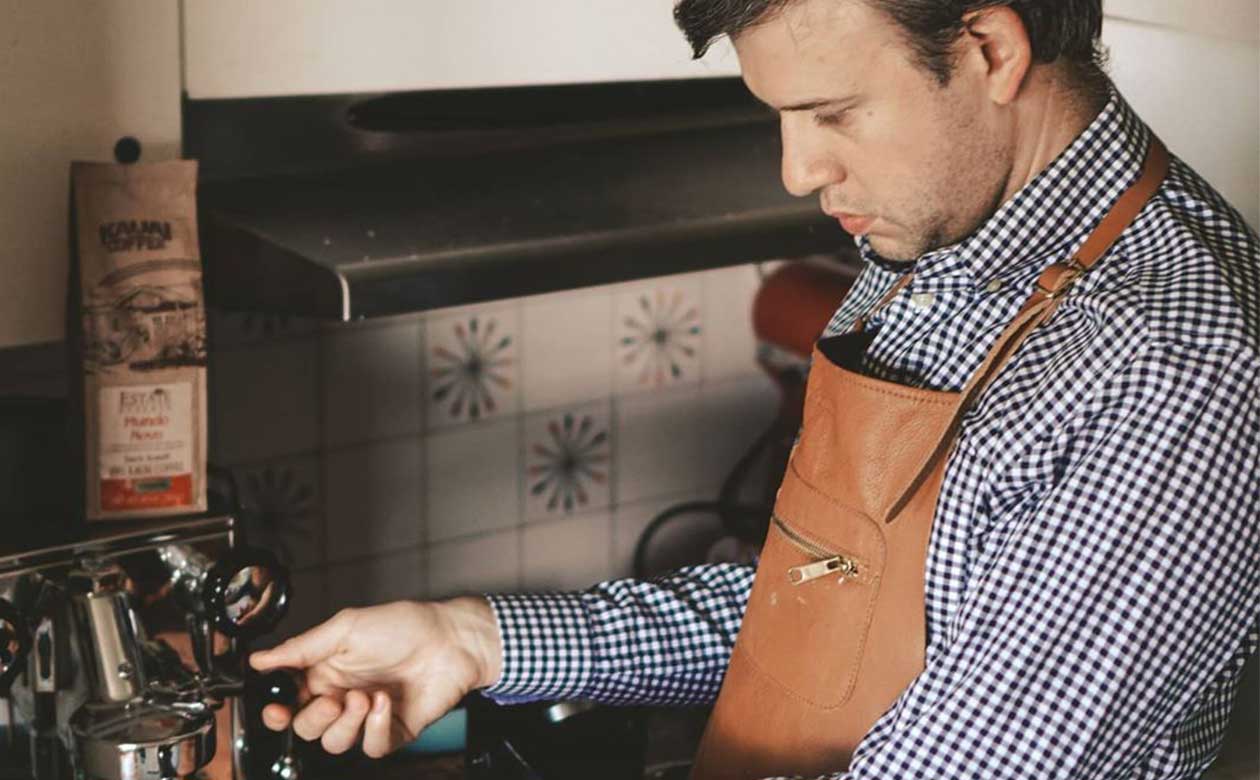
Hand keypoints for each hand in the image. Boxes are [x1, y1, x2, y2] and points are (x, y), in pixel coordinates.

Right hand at [249, 597, 502, 757]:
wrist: (450, 639)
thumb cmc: (403, 625)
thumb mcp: (345, 628)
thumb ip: (300, 648)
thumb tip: (259, 659)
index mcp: (324, 672)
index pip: (288, 703)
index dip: (276, 713)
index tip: (276, 711)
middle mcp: (341, 696)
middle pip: (306, 728)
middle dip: (314, 718)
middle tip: (335, 699)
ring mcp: (366, 716)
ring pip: (334, 743)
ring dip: (346, 724)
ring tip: (365, 697)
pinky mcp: (391, 730)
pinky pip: (370, 748)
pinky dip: (374, 729)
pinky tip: (385, 703)